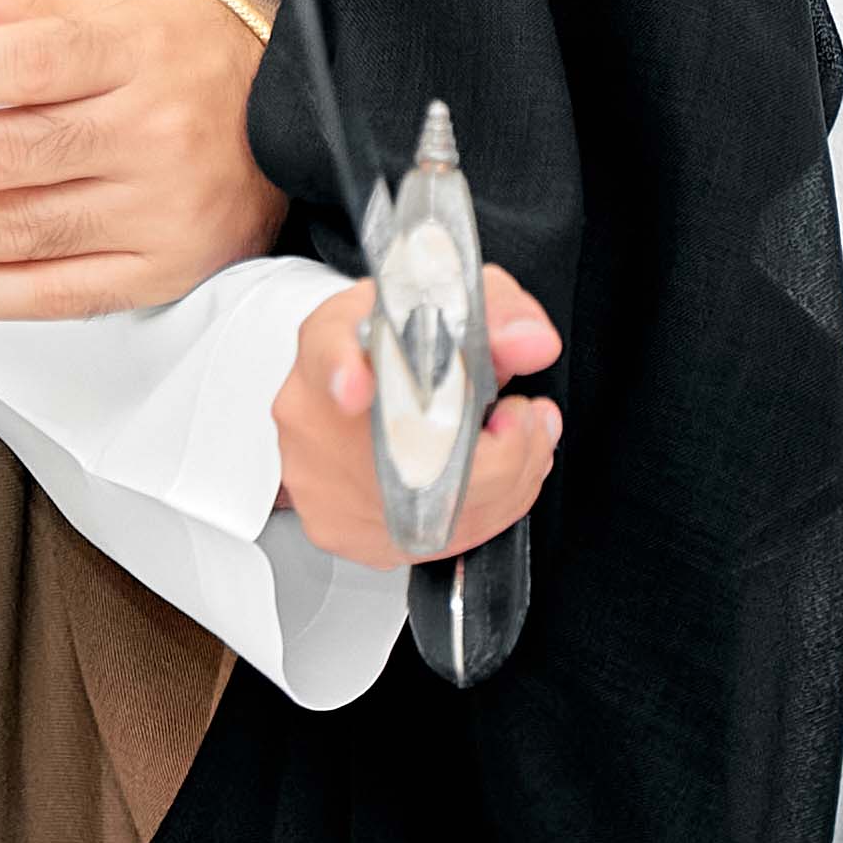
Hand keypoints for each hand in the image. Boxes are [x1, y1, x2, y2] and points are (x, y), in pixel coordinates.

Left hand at [0, 0, 294, 318]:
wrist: (282, 107)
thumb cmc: (176, 56)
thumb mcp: (102, 8)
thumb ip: (5, 4)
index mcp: (132, 49)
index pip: (30, 61)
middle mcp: (152, 129)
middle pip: (16, 153)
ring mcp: (161, 207)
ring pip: (26, 229)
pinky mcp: (163, 269)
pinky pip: (62, 293)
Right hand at [275, 267, 563, 568]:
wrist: (364, 379)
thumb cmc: (405, 341)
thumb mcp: (454, 302)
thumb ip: (501, 313)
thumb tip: (532, 344)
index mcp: (332, 341)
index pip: (327, 350)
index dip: (342, 371)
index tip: (357, 387)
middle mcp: (311, 415)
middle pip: (405, 452)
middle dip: (499, 449)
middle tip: (525, 417)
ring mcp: (319, 481)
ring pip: (430, 510)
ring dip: (503, 482)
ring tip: (519, 443)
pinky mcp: (341, 530)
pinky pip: (432, 540)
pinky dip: (483, 512)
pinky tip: (493, 478)